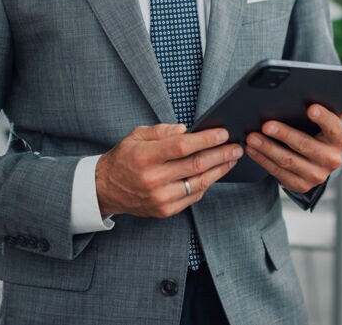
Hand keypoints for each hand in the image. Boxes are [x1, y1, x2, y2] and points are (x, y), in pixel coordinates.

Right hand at [96, 124, 241, 217]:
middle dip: (221, 154)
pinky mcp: (165, 210)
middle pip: (196, 165)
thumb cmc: (123, 159)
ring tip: (232, 159)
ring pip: (199, 183)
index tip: (223, 133)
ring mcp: (160, 198)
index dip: (206, 139)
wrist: (105, 190)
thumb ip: (161, 131)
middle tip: (237, 146)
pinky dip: (207, 183)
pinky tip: (216, 173)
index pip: (182, 146)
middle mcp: (153, 179)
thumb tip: (186, 130)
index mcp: (145, 157)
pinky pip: (193, 196)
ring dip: (220, 170)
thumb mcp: (136, 136)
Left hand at [245, 104, 341, 192]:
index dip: (323, 118)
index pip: (333, 127)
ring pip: (287, 160)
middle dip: (283, 134)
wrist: (316, 164)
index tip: (310, 108)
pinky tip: (252, 149)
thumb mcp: (326, 124)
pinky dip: (262, 159)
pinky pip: (278, 172)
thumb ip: (332, 112)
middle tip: (266, 125)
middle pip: (305, 145)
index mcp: (339, 140)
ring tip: (252, 137)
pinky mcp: (301, 185)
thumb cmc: (318, 135)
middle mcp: (331, 160)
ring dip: (267, 148)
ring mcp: (316, 175)